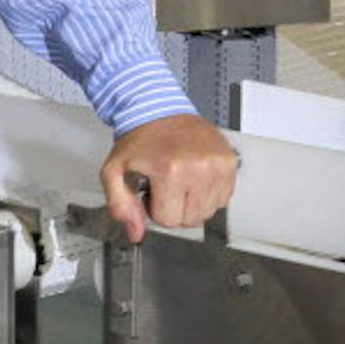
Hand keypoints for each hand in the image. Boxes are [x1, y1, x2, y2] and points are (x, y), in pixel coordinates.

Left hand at [100, 114, 239, 242]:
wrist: (158, 111)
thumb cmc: (140, 141)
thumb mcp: (115, 170)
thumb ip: (120, 204)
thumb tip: (135, 232)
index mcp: (169, 170)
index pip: (168, 220)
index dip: (155, 208)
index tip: (151, 190)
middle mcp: (198, 168)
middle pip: (190, 220)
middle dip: (174, 207)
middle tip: (164, 183)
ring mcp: (217, 166)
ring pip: (208, 212)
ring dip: (192, 202)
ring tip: (179, 177)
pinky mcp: (230, 163)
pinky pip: (222, 199)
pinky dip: (207, 193)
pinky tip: (194, 175)